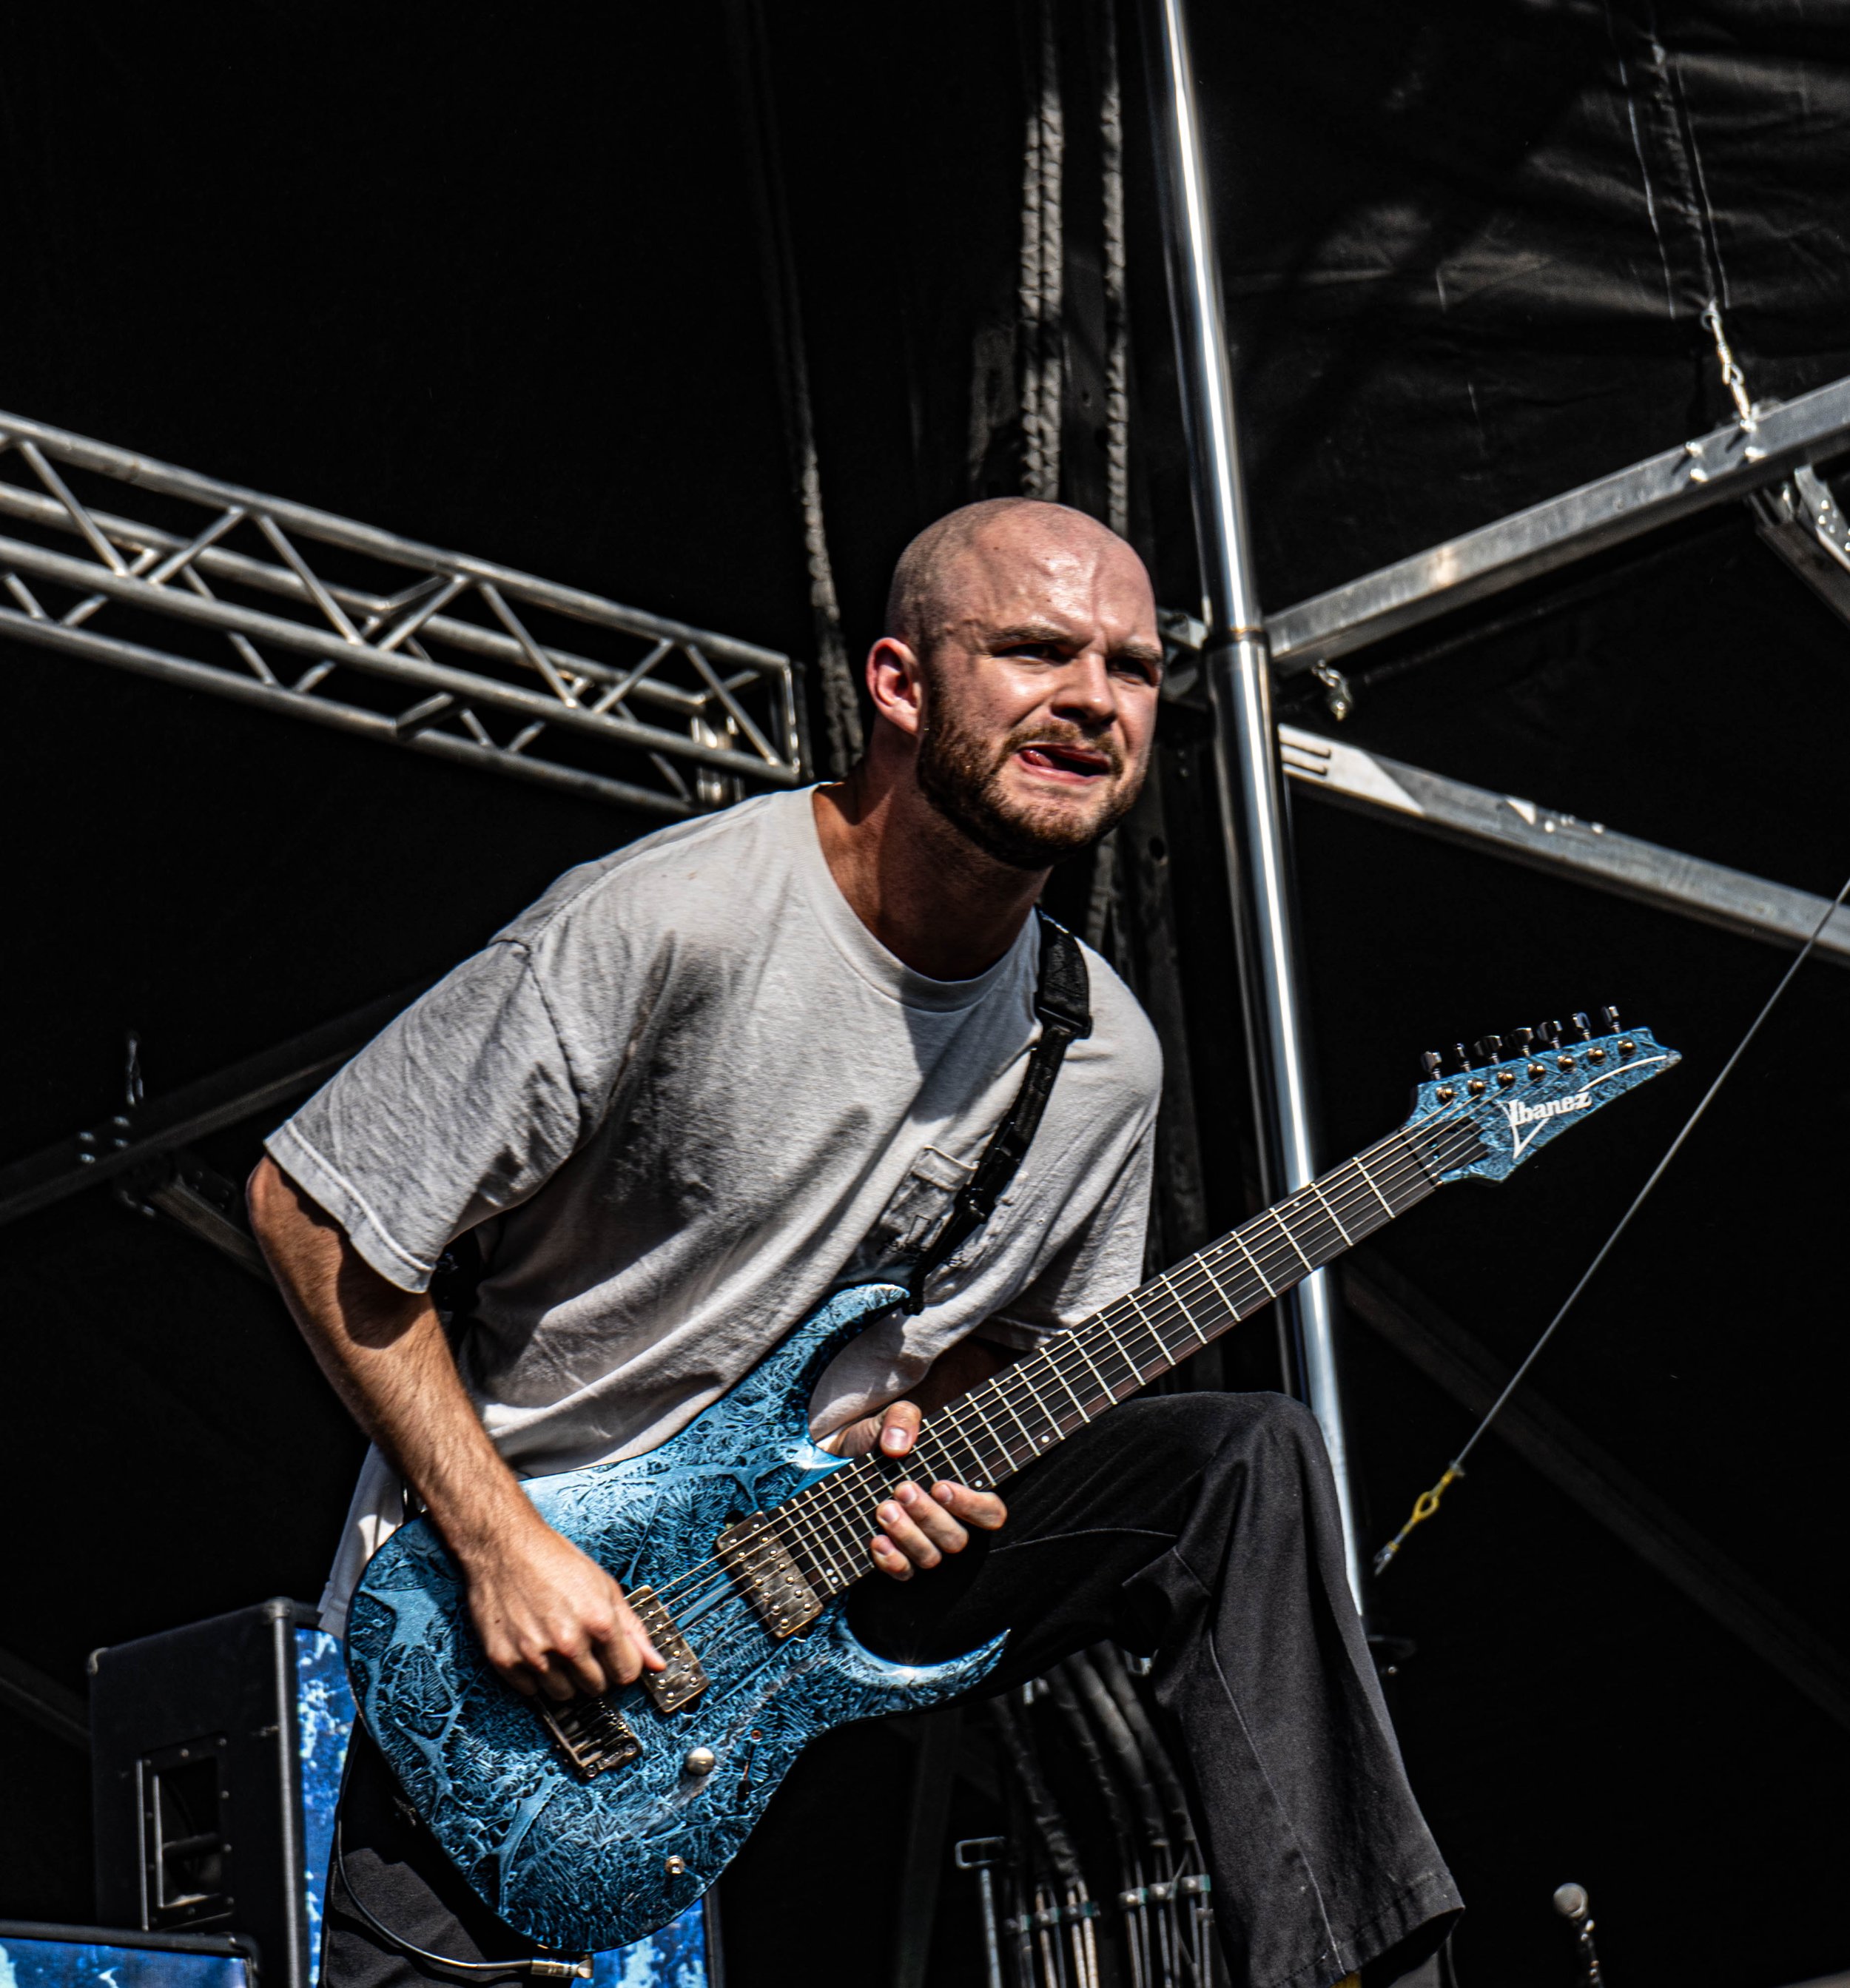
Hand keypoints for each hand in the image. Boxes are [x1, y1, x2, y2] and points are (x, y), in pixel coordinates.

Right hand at [458, 1509, 664, 1700]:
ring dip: (566, 1678)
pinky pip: (532, 1692)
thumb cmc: (556, 1562)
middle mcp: (569, 1643)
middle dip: (596, 1671)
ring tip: (559, 1647)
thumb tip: (658, 1664)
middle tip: (584, 1646)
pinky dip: (536, 1677)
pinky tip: (536, 1649)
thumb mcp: (605, 1586)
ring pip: (564, 1695)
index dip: (623, 1664)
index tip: (615, 1656)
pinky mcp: (505, 1661)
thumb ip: (634, 1629)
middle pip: (596, 1688)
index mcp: (599, 1622)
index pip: (626, 1674)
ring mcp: (535, 1655)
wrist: (505, 1548)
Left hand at [830, 1399, 1007, 1581]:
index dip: (972, 1506)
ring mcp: (924, 1546)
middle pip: (957, 1540)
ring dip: (908, 1535)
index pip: (991, 1512)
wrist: (841, 1459)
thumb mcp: (892, 1419)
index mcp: (961, 1493)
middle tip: (902, 1490)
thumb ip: (903, 1418)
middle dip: (929, 1516)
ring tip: (884, 1508)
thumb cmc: (882, 1441)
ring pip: (931, 1558)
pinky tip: (877, 1540)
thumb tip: (898, 1445)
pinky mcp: (897, 1560)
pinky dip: (892, 1560)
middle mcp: (948, 1524)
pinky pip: (904, 1573)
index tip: (940, 1487)